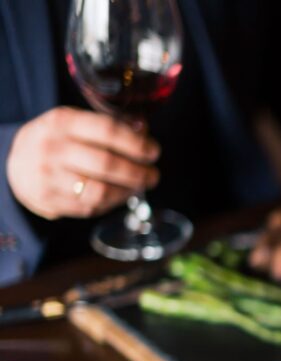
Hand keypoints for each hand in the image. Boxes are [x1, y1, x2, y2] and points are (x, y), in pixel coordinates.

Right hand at [6, 107, 159, 219]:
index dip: (136, 143)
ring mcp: (49, 176)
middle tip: (153, 175)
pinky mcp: (50, 200)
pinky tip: (121, 195)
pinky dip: (113, 203)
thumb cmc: (57, 140)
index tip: (153, 151)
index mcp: (62, 122)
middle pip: (106, 163)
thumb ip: (108, 124)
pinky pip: (91, 206)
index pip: (107, 130)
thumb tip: (144, 130)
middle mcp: (53, 148)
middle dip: (138, 172)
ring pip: (100, 190)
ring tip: (140, 186)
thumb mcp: (73, 121)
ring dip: (128, 191)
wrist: (15, 163)